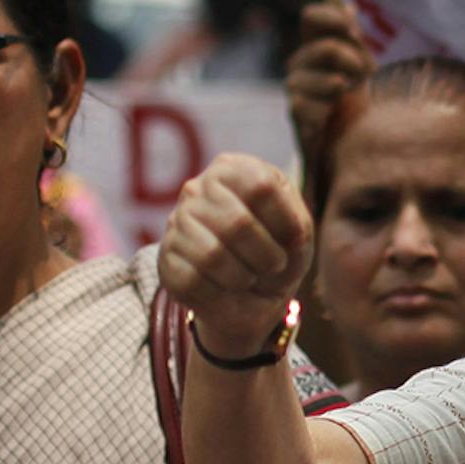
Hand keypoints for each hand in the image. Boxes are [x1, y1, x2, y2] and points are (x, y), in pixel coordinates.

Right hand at [158, 153, 314, 356]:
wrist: (253, 294)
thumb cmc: (278, 252)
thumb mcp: (299, 232)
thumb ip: (296, 224)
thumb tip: (286, 233)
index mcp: (231, 169)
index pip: (261, 186)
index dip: (285, 221)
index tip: (295, 240)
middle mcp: (197, 188)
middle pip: (237, 223)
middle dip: (267, 256)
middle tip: (274, 266)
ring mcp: (176, 222)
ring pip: (212, 255)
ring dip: (243, 277)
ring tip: (250, 278)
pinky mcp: (166, 259)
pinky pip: (193, 281)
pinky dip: (220, 294)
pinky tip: (224, 288)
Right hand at [288, 4, 374, 162]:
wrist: (340, 141)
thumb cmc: (350, 100)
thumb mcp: (358, 66)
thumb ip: (352, 38)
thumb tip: (350, 6)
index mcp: (314, 44)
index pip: (311, 17)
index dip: (332, 19)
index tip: (354, 32)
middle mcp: (300, 62)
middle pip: (327, 48)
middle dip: (355, 61)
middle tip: (367, 75)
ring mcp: (294, 86)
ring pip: (325, 78)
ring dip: (342, 87)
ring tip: (346, 95)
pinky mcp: (294, 112)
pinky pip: (310, 105)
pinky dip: (327, 109)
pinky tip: (330, 113)